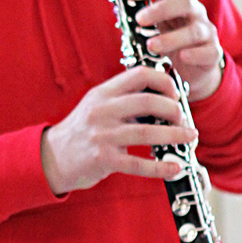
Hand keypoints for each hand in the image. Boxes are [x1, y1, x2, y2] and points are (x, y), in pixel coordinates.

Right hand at [40, 65, 197, 194]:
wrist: (52, 158)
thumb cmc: (81, 132)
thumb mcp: (96, 107)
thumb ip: (122, 99)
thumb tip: (160, 97)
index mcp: (102, 94)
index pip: (139, 75)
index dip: (163, 81)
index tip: (176, 93)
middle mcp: (102, 111)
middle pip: (147, 101)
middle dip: (173, 109)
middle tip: (184, 118)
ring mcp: (102, 136)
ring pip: (147, 132)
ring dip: (174, 135)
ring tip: (190, 137)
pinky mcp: (103, 160)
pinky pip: (138, 164)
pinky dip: (160, 167)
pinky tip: (174, 167)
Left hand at [130, 0, 223, 100]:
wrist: (194, 70)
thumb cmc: (170, 44)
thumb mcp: (154, 27)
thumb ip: (139, 17)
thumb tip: (115, 3)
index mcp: (177, 1)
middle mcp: (194, 13)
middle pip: (184, 2)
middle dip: (161, 9)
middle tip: (140, 19)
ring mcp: (206, 32)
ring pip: (193, 30)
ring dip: (171, 38)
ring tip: (151, 46)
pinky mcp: (213, 52)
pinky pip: (208, 51)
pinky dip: (195, 54)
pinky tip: (182, 58)